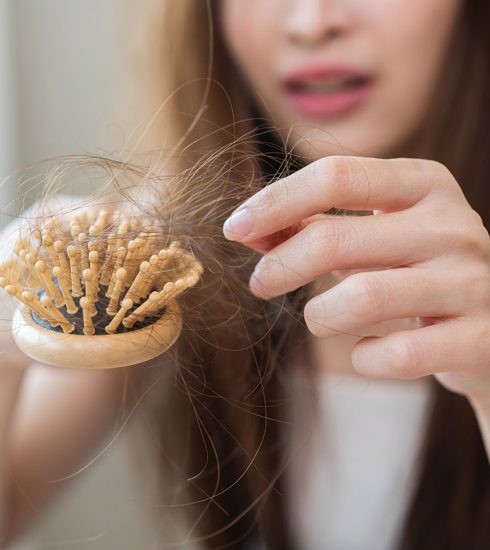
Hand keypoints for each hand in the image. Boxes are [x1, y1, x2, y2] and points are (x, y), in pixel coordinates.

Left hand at [223, 156, 489, 399]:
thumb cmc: (415, 271)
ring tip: (318, 318)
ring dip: (320, 315)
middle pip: (335, 238)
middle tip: (259, 283)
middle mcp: (454, 224)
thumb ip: (313, 226)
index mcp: (425, 184)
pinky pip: (396, 355)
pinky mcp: (480, 338)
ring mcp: (472, 281)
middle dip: (281, 265)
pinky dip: (364, 358)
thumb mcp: (374, 236)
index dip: (276, 201)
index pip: (336, 175)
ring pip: (363, 298)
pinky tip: (366, 352)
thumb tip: (247, 229)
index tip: (234, 228)